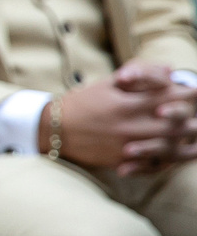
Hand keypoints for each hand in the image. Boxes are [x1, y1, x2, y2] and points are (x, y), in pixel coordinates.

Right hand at [43, 62, 196, 174]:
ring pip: (167, 148)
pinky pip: (151, 165)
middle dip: (190, 121)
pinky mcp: (120, 161)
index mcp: (127, 104)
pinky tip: (175, 159)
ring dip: (185, 145)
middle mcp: (130, 126)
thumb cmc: (81, 102)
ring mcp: (126, 146)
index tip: (195, 93)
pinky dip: (166, 163)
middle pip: (173, 125)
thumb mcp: (108, 83)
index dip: (186, 95)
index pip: (167, 99)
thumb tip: (170, 70)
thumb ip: (140, 75)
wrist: (52, 129)